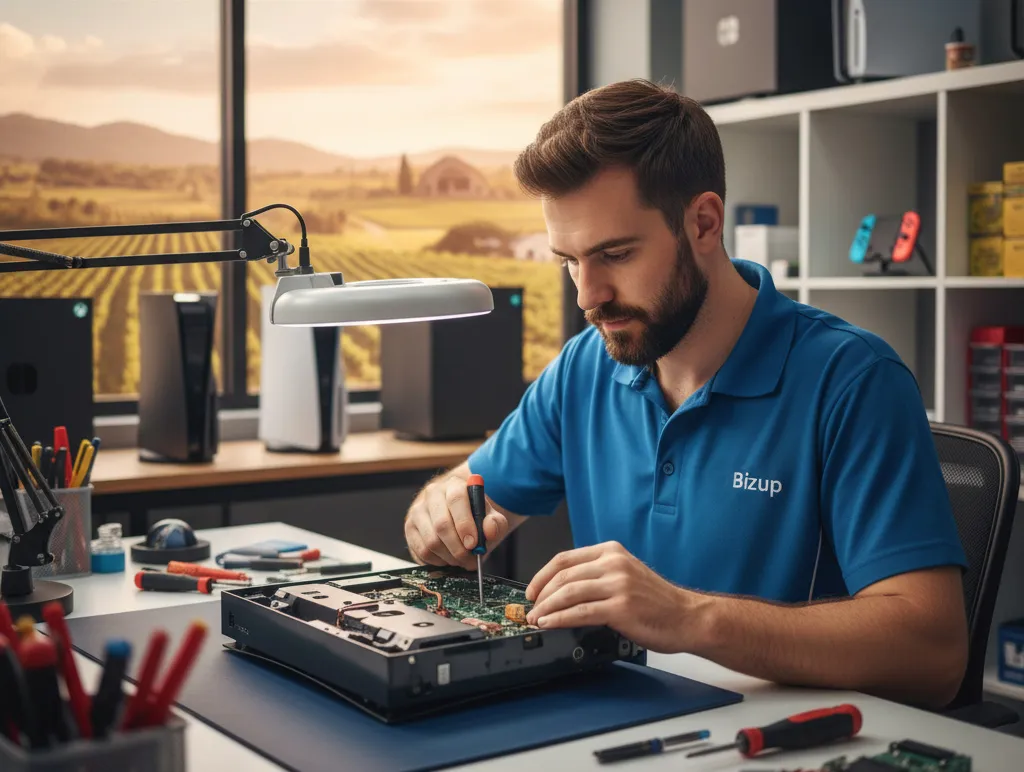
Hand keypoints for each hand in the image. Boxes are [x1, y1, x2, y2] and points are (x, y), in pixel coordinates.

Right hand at [404, 473, 509, 570]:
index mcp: (454, 485)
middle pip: (441, 524)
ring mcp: (418, 510)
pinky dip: (438, 561)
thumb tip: (489, 530)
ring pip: (431, 541)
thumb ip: (495, 523)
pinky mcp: (409, 527)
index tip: (473, 544)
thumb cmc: (474, 516)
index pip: (456, 499)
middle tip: (470, 560)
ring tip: (462, 560)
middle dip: (458, 548)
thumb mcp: (490, 517)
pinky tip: (447, 558)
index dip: (465, 524)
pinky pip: (422, 551)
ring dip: (449, 557)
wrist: (456, 515)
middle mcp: (432, 494)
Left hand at [525, 541, 694, 652]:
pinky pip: (580, 612)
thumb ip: (597, 575)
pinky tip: (550, 624)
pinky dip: (559, 619)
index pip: (565, 559)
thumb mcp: (625, 575)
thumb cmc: (657, 601)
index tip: (531, 591)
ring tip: (535, 619)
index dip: (541, 576)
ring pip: (568, 593)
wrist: (687, 617)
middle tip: (530, 609)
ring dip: (546, 608)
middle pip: (563, 576)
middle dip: (540, 595)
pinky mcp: (621, 608)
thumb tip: (561, 589)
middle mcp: (614, 563)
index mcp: (612, 551)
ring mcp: (618, 585)